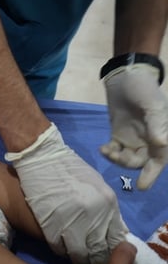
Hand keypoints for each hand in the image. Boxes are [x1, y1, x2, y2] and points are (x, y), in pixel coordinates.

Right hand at [5, 123, 127, 263]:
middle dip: (94, 258)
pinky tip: (60, 245)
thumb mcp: (95, 184)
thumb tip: (109, 230)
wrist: (40, 156)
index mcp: (108, 204)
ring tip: (75, 257)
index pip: (114, 238)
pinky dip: (60, 249)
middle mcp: (94, 216)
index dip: (109, 249)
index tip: (103, 253)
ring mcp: (71, 222)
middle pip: (98, 249)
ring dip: (77, 257)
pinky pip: (59, 247)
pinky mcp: (51, 226)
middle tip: (89, 261)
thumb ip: (104, 208)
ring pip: (79, 253)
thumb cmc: (67, 168)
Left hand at [101, 64, 167, 188]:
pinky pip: (115, 150)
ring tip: (107, 150)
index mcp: (161, 134)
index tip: (141, 186)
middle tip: (115, 156)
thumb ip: (156, 125)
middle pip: (141, 162)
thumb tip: (161, 143)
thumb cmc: (143, 89)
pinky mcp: (119, 134)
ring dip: (117, 159)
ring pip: (127, 158)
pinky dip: (109, 153)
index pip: (159, 159)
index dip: (152, 174)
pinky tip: (103, 148)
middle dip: (128, 164)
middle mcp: (148, 140)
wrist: (126, 76)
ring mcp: (133, 138)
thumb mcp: (152, 105)